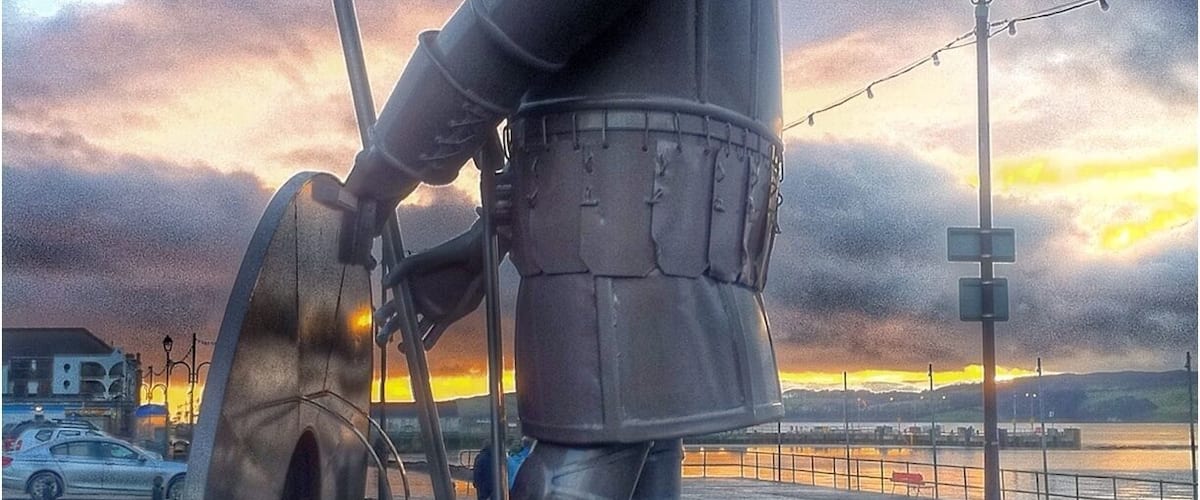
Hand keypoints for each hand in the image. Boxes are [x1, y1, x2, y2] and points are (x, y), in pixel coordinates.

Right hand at [377, 219, 487, 348]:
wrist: (475, 257)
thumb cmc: (448, 253)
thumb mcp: (421, 258)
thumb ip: (401, 269)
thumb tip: (385, 283)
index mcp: (410, 288)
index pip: (392, 305)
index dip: (383, 314)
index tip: (379, 320)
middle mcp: (420, 301)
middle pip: (400, 320)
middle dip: (388, 332)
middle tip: (381, 340)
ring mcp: (433, 310)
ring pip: (416, 330)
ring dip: (407, 340)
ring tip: (401, 348)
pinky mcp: (448, 317)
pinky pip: (435, 333)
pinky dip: (428, 341)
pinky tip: (422, 346)